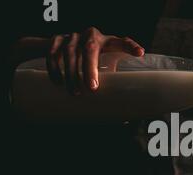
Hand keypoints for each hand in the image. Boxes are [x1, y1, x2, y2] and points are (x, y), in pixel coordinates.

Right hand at [12, 27, 143, 94]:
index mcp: (108, 42)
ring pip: (70, 52)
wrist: (59, 48)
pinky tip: (58, 82)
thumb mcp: (103, 68)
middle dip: (90, 68)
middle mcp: (91, 35)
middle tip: (92, 88)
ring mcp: (72, 36)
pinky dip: (54, 68)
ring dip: (71, 73)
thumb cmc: (90, 64)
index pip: (121, 42)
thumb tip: (124, 120)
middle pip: (91, 48)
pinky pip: (53, 53)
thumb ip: (111, 85)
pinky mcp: (55, 39)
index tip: (139, 53)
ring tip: (75, 92)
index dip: (130, 46)